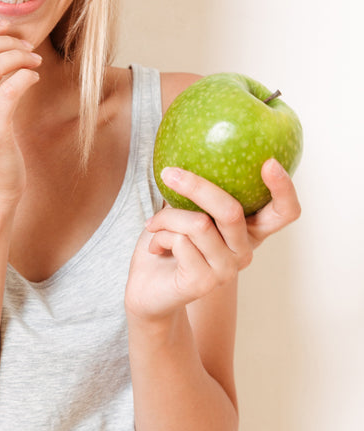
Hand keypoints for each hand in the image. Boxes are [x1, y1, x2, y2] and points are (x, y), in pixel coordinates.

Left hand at [125, 159, 300, 321]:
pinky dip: (159, 236)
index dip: (283, 188)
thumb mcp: (184, 209)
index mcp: (247, 230)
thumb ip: (196, 190)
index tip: (270, 162)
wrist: (147, 287)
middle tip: (169, 172)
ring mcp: (227, 270)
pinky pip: (180, 242)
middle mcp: (243, 251)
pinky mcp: (205, 282)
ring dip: (166, 218)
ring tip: (154, 225)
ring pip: (198, 224)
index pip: (284, 212)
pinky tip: (154, 248)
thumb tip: (191, 144)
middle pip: (231, 210)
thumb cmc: (167, 242)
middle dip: (197, 187)